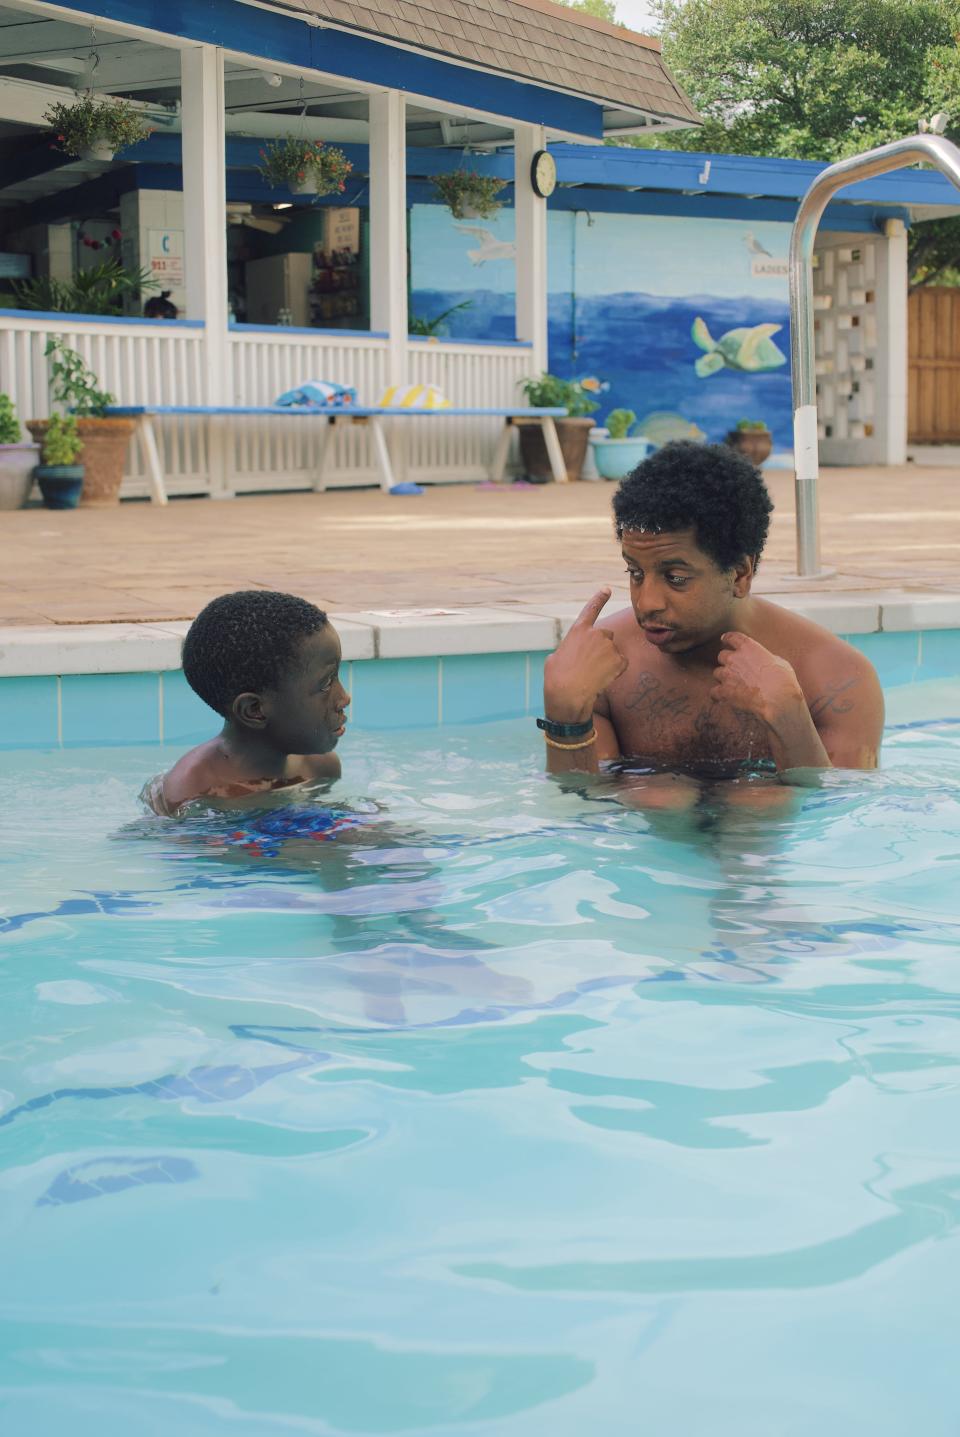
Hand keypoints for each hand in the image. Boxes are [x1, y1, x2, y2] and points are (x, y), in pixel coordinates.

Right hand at [544, 588, 627, 722]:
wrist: (568, 692)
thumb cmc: (557, 677)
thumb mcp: (555, 657)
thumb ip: (570, 648)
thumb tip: (573, 652)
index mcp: (578, 630)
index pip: (591, 609)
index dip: (600, 598)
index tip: (607, 589)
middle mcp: (596, 633)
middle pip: (606, 636)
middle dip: (602, 647)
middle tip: (589, 665)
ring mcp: (609, 646)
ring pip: (613, 652)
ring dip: (607, 661)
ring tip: (592, 674)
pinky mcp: (618, 659)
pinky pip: (621, 663)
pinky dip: (615, 671)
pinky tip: (602, 678)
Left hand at [711, 632, 802, 724]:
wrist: (779, 700)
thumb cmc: (784, 681)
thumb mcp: (780, 662)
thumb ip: (767, 658)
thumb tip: (765, 661)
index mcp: (749, 647)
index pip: (732, 637)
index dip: (728, 638)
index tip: (724, 639)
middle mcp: (734, 658)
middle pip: (722, 656)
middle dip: (727, 662)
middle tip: (735, 670)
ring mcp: (728, 674)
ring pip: (717, 673)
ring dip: (723, 678)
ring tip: (732, 686)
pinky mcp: (724, 691)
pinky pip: (714, 691)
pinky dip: (717, 695)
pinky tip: (721, 699)